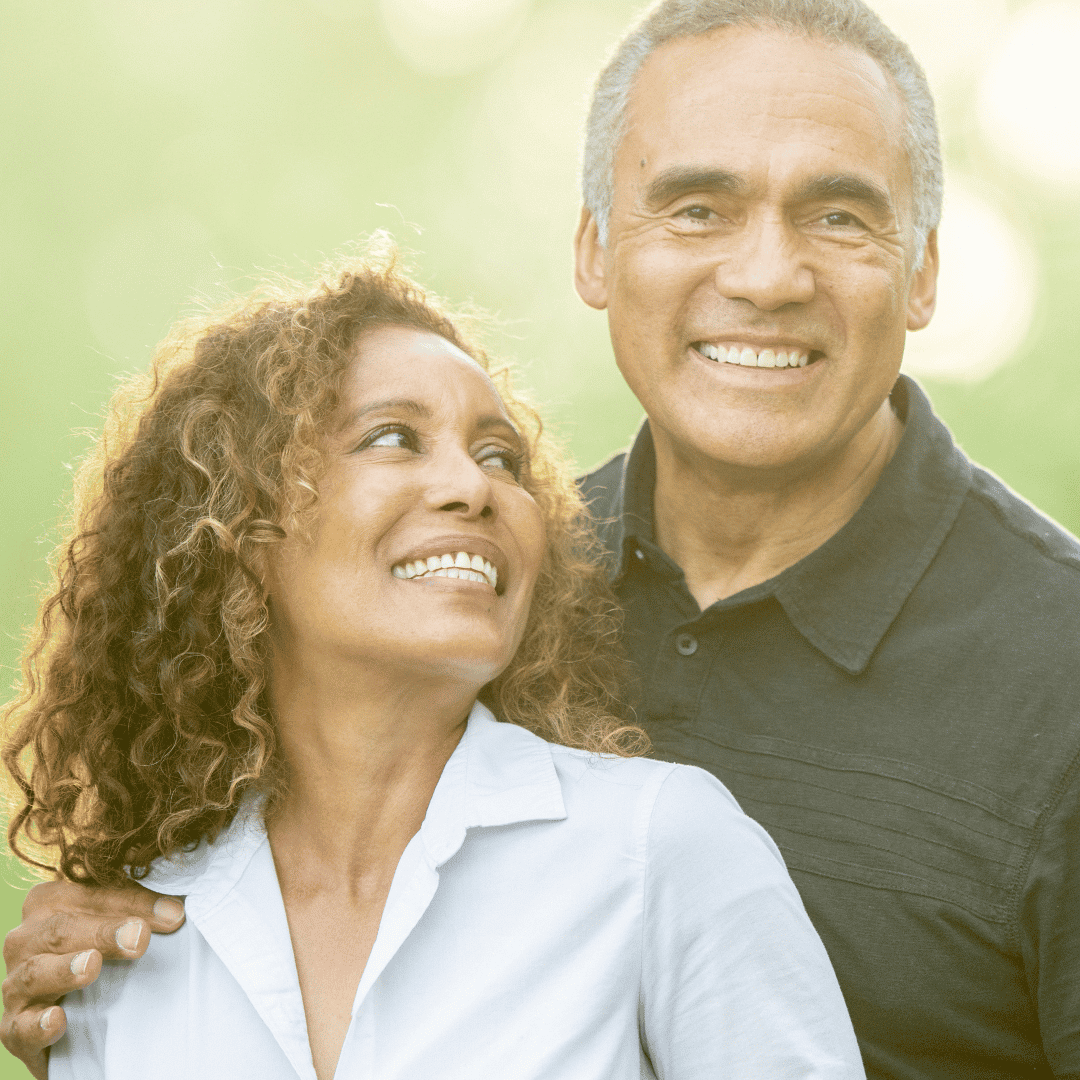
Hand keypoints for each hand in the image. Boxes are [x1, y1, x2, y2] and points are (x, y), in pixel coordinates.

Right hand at [1, 880, 184, 1077]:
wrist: (75, 1017)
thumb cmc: (101, 957)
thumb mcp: (116, 929)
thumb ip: (138, 913)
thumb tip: (178, 910)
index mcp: (50, 903)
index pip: (93, 896)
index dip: (134, 903)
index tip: (173, 914)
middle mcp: (26, 940)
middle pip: (63, 928)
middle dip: (103, 932)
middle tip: (139, 939)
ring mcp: (15, 985)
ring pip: (36, 972)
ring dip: (66, 969)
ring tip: (93, 966)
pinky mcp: (13, 1028)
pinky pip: (20, 1026)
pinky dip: (37, 1024)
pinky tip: (58, 1020)